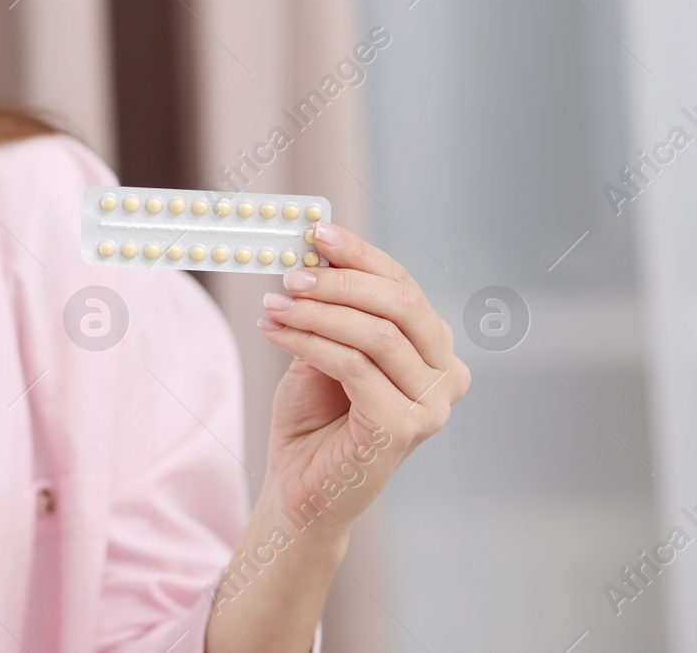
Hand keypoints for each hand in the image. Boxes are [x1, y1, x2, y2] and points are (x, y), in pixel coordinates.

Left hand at [255, 222, 468, 535]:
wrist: (301, 488)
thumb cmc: (315, 418)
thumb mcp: (324, 348)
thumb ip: (332, 308)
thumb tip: (315, 252)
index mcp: (433, 349)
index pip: (403, 285)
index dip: (360, 254)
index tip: (316, 231)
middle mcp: (446, 375)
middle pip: (401, 304)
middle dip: (341, 280)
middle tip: (291, 272)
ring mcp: (432, 406)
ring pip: (376, 334)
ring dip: (317, 312)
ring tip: (273, 303)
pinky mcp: (404, 429)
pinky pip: (355, 367)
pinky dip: (310, 342)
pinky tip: (275, 332)